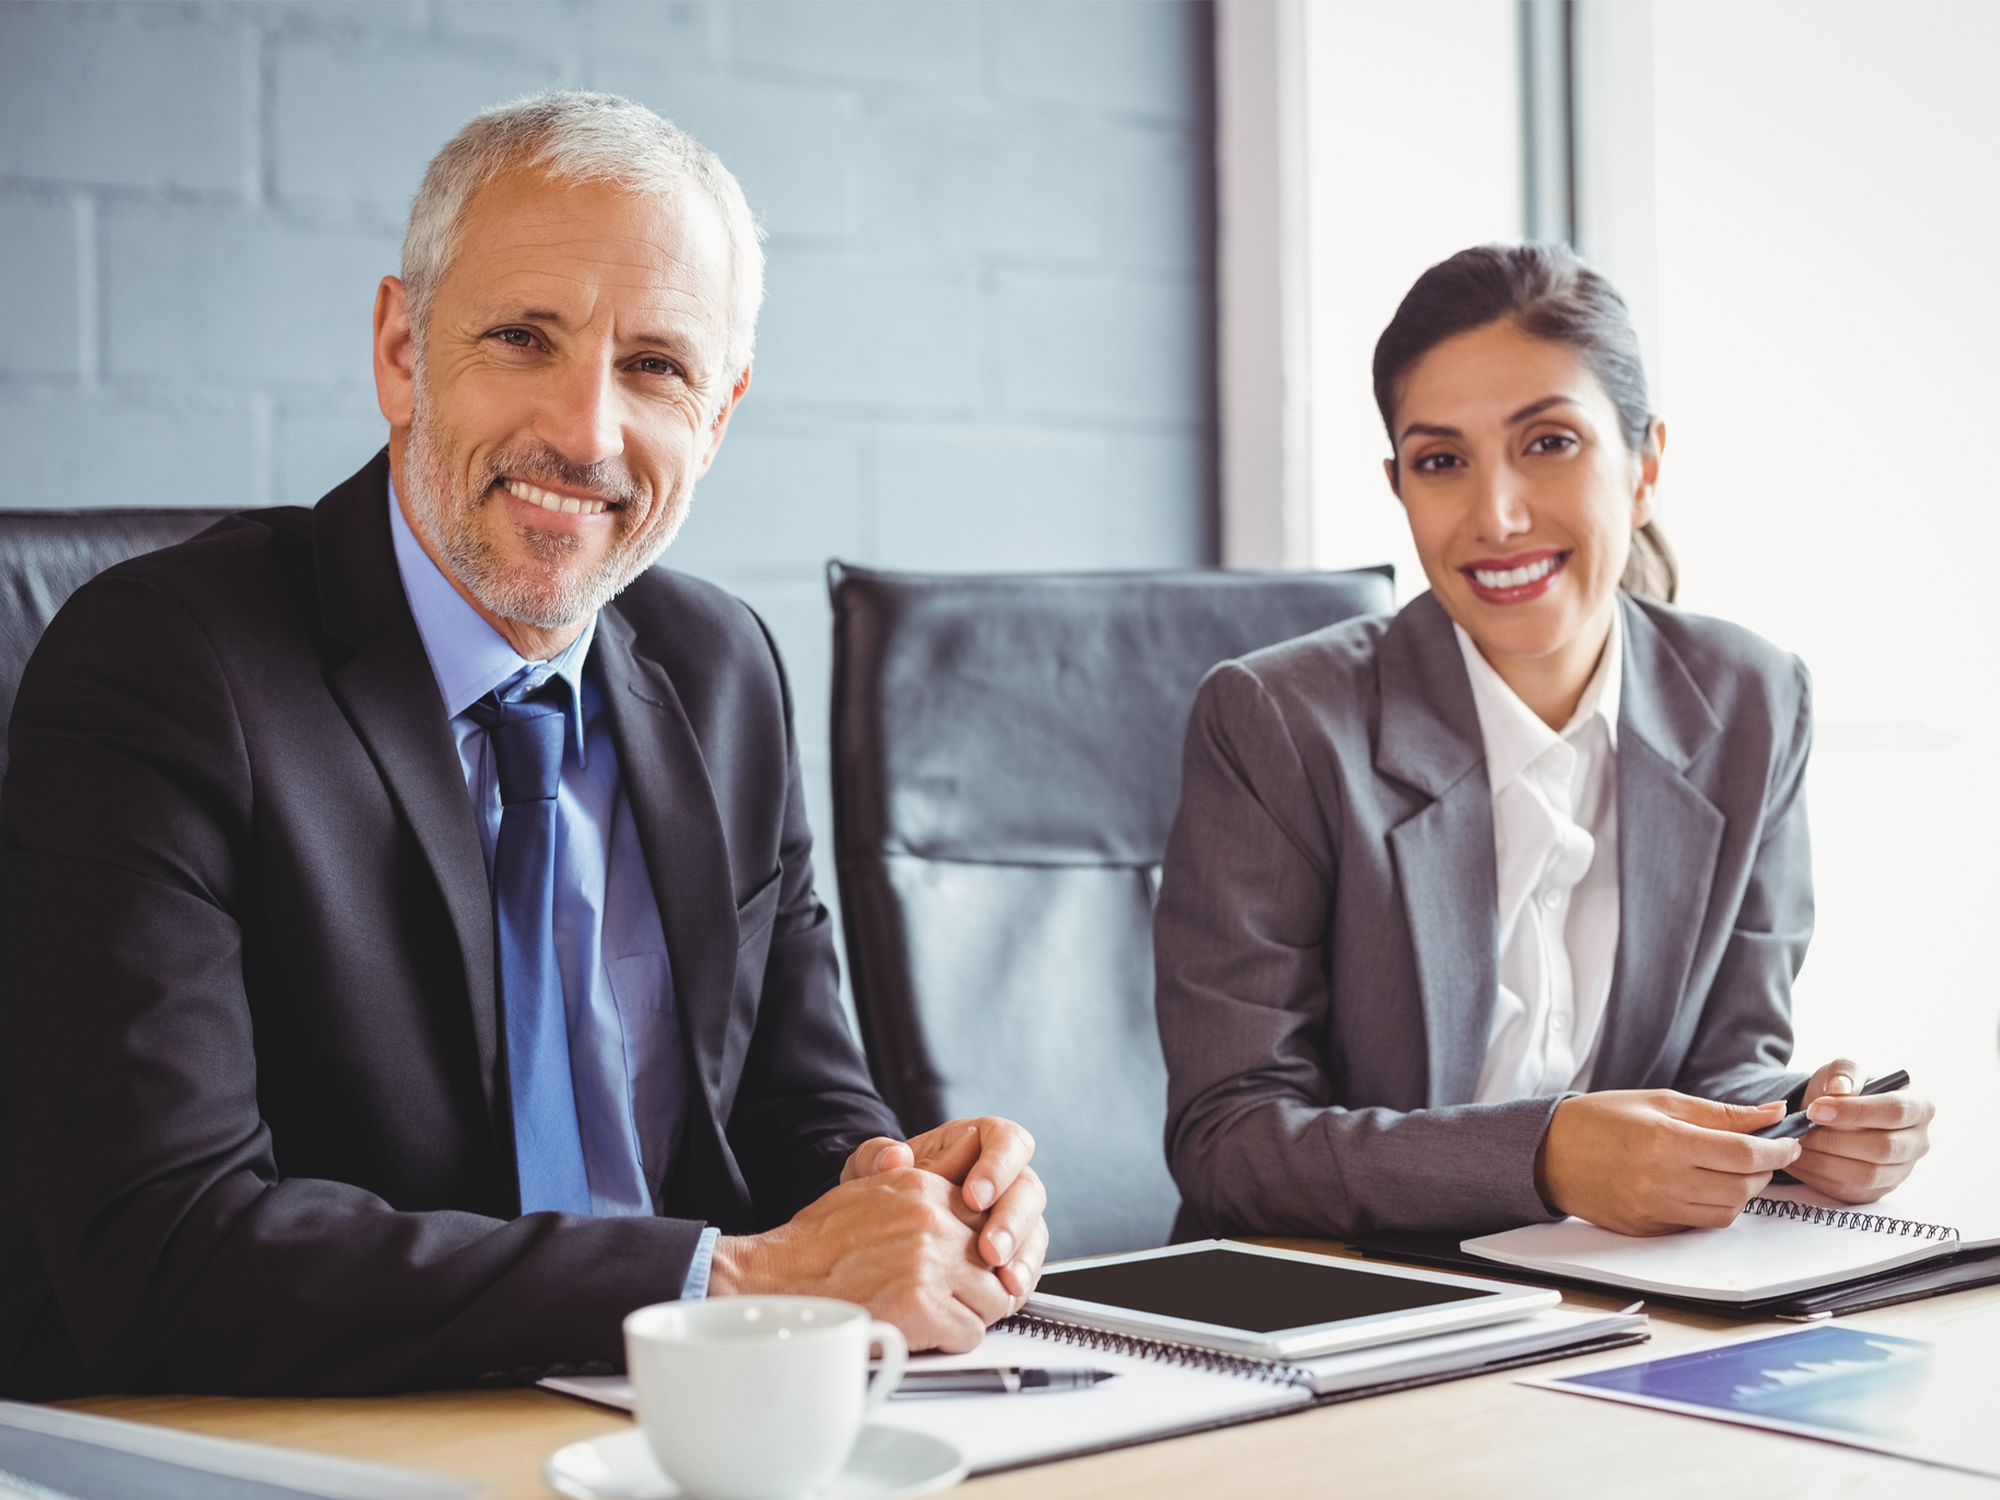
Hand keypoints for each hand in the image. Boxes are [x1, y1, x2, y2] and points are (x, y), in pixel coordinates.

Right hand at [709, 1168, 1009, 1352]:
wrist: (777, 1278)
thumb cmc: (817, 1244)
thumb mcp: (871, 1192)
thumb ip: (921, 1197)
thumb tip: (965, 1211)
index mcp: (925, 1188)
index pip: (988, 1220)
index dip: (979, 1251)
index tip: (969, 1268)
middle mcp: (933, 1220)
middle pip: (996, 1261)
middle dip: (980, 1285)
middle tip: (955, 1300)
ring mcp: (931, 1262)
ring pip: (993, 1299)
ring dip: (969, 1314)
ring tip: (936, 1318)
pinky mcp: (923, 1306)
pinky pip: (970, 1333)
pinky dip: (951, 1341)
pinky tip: (923, 1333)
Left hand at [842, 1117, 1047, 1302]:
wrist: (877, 1233)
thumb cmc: (882, 1192)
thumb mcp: (869, 1170)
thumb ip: (876, 1157)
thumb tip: (895, 1156)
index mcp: (976, 1144)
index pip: (1007, 1142)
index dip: (999, 1167)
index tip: (975, 1196)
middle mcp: (1002, 1179)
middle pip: (1027, 1189)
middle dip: (1012, 1221)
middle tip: (989, 1249)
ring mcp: (1011, 1216)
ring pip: (1034, 1228)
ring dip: (1021, 1254)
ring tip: (1002, 1277)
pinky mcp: (1014, 1251)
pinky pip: (1030, 1262)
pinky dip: (1022, 1276)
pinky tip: (1008, 1291)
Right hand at [1535, 1089, 1802, 1234]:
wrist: (1548, 1153)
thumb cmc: (1600, 1120)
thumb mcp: (1660, 1102)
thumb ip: (1720, 1113)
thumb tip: (1771, 1114)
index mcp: (1664, 1141)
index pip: (1744, 1154)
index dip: (1777, 1150)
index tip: (1789, 1142)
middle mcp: (1660, 1180)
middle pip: (1742, 1187)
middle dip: (1763, 1171)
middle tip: (1761, 1153)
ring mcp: (1653, 1209)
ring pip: (1726, 1213)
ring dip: (1741, 1192)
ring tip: (1733, 1171)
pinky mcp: (1648, 1228)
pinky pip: (1698, 1224)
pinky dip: (1712, 1207)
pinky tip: (1703, 1186)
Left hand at [1786, 1058, 1934, 1203]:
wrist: (1830, 1114)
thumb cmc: (1843, 1089)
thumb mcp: (1842, 1070)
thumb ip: (1844, 1072)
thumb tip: (1840, 1088)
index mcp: (1918, 1106)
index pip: (1895, 1111)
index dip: (1855, 1112)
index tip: (1816, 1109)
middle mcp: (1917, 1142)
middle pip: (1884, 1148)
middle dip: (1835, 1140)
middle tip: (1801, 1131)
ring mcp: (1900, 1171)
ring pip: (1867, 1175)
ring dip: (1824, 1161)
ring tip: (1795, 1145)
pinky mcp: (1877, 1190)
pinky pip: (1850, 1191)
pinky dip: (1818, 1177)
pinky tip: (1796, 1161)